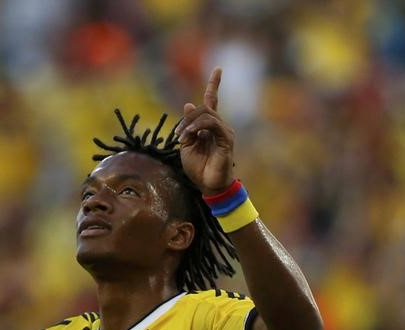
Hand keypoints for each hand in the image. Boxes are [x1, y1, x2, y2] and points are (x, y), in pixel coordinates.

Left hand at [174, 68, 234, 194]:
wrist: (209, 186)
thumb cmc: (198, 168)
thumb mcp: (186, 145)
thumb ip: (187, 126)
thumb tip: (188, 104)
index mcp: (209, 126)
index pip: (212, 101)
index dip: (214, 85)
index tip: (218, 69)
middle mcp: (219, 126)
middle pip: (204, 107)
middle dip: (188, 117)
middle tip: (178, 134)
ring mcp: (224, 132)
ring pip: (207, 114)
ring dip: (190, 124)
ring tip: (182, 137)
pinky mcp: (226, 139)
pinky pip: (212, 124)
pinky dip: (198, 127)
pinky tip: (190, 135)